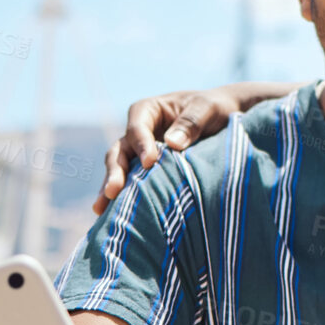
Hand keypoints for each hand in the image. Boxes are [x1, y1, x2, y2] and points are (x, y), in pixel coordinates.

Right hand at [94, 86, 248, 211]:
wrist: (223, 118)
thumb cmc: (213, 109)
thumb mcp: (206, 109)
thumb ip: (191, 122)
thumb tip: (173, 143)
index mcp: (148, 110)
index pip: (137, 128)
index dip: (141, 145)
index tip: (150, 162)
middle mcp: (138, 133)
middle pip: (120, 151)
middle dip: (115, 172)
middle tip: (112, 191)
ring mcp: (139, 153)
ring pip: (120, 170)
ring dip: (111, 188)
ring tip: (101, 210)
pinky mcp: (146, 171)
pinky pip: (132, 183)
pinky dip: (124, 197)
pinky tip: (113, 216)